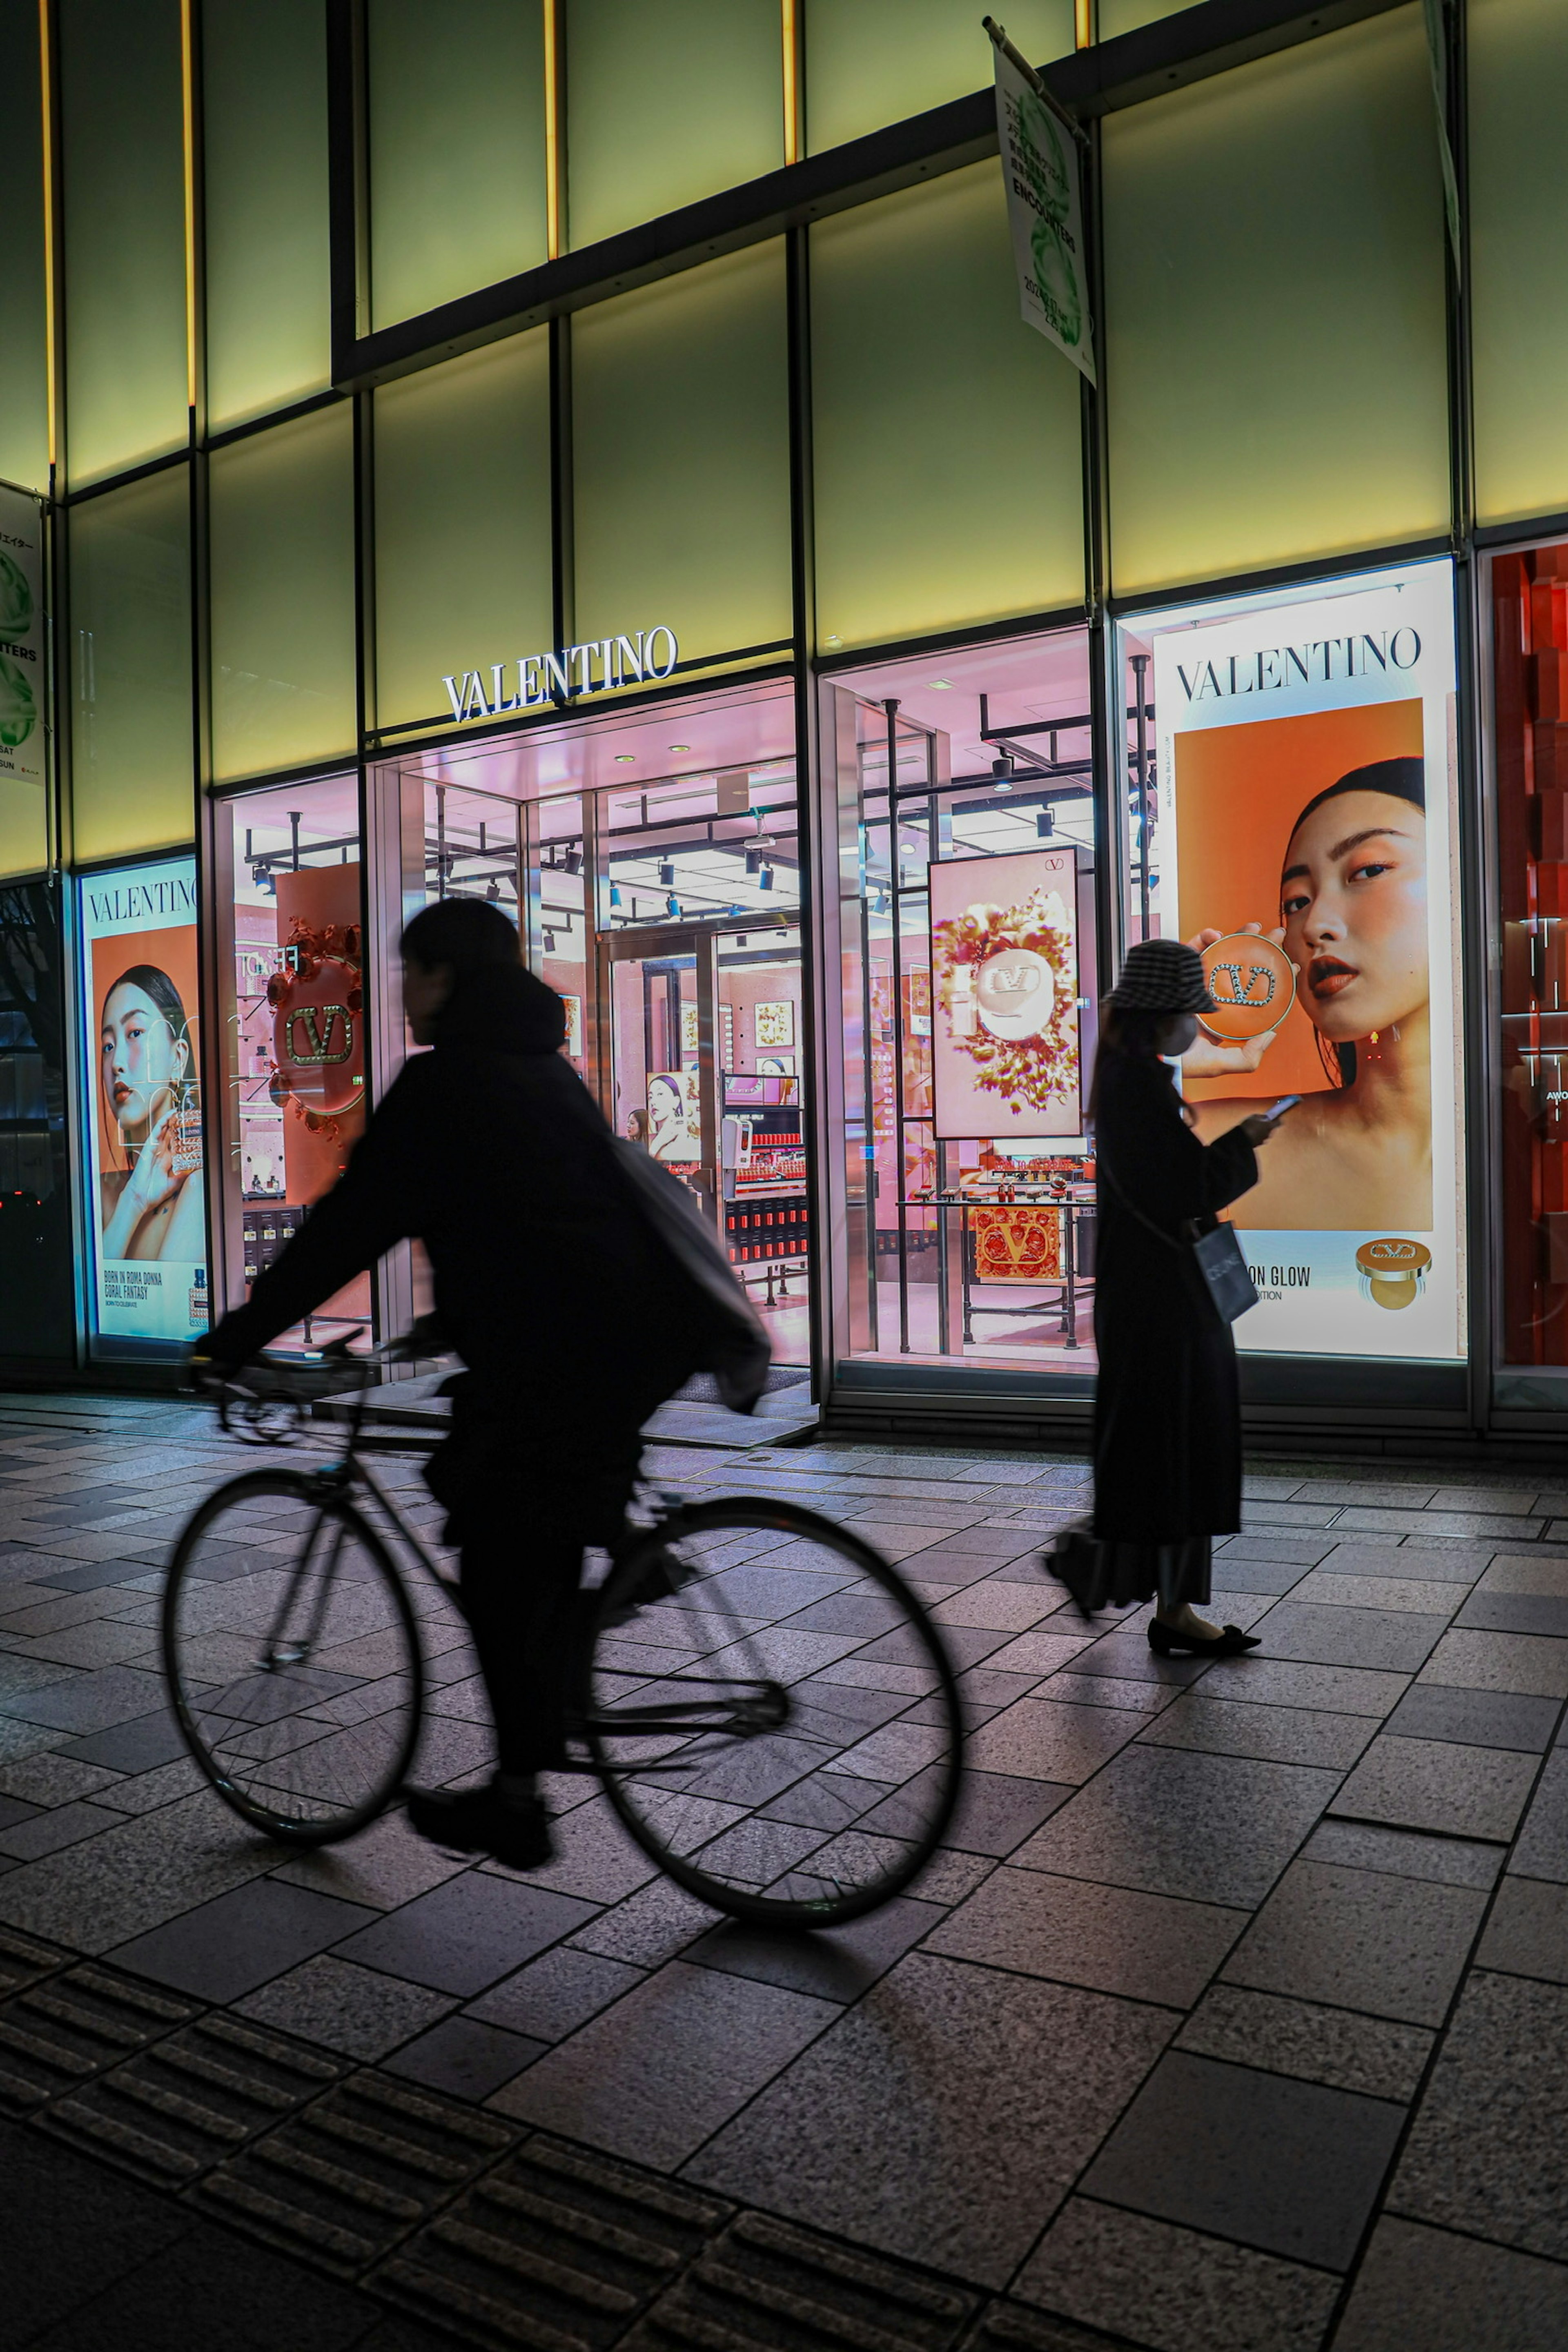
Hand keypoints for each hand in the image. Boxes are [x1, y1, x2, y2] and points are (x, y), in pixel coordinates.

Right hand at [124, 1108, 187, 1215]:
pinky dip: (159, 1126)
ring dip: (168, 1121)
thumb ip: (183, 1175)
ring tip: (175, 1112)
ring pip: (161, 1132)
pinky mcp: (147, 1150)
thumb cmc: (153, 1192)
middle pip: (168, 1135)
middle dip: (175, 1125)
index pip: (175, 1144)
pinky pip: (154, 1135)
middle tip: (183, 1115)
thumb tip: (195, 1169)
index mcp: (165, 1161)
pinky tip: (165, 1119)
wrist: (140, 1198)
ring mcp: (153, 1151)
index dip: (181, 1136)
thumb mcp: (174, 1183)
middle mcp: (159, 1154)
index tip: (190, 1129)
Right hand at [1181, 923, 1292, 1079]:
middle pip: (1241, 966)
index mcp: (1222, 1015)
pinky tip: (1216, 934)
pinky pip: (1191, 949)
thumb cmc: (1177, 1061)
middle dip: (1262, 948)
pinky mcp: (1176, 970)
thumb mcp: (1218, 1065)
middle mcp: (1210, 995)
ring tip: (1255, 926)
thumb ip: (1247, 1058)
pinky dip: (1203, 938)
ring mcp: (1193, 981)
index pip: (1252, 992)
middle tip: (1278, 935)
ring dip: (1238, 936)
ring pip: (1220, 953)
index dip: (1273, 978)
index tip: (1291, 967)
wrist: (1143, 1050)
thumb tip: (1271, 1035)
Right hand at [1239, 1112, 1280, 1147]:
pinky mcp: (1258, 1144)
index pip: (1279, 1122)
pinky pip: (1260, 1138)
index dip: (1277, 1119)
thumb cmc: (1247, 1127)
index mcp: (1269, 1126)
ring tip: (1254, 1127)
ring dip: (1261, 1131)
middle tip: (1261, 1121)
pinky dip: (1257, 1136)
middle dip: (1267, 1125)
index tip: (1275, 1117)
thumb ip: (1261, 1116)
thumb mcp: (1253, 1117)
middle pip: (1271, 1128)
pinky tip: (1251, 1133)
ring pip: (1265, 1134)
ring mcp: (1263, 1140)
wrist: (1240, 1140)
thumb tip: (1265, 1117)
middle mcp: (1268, 1134)